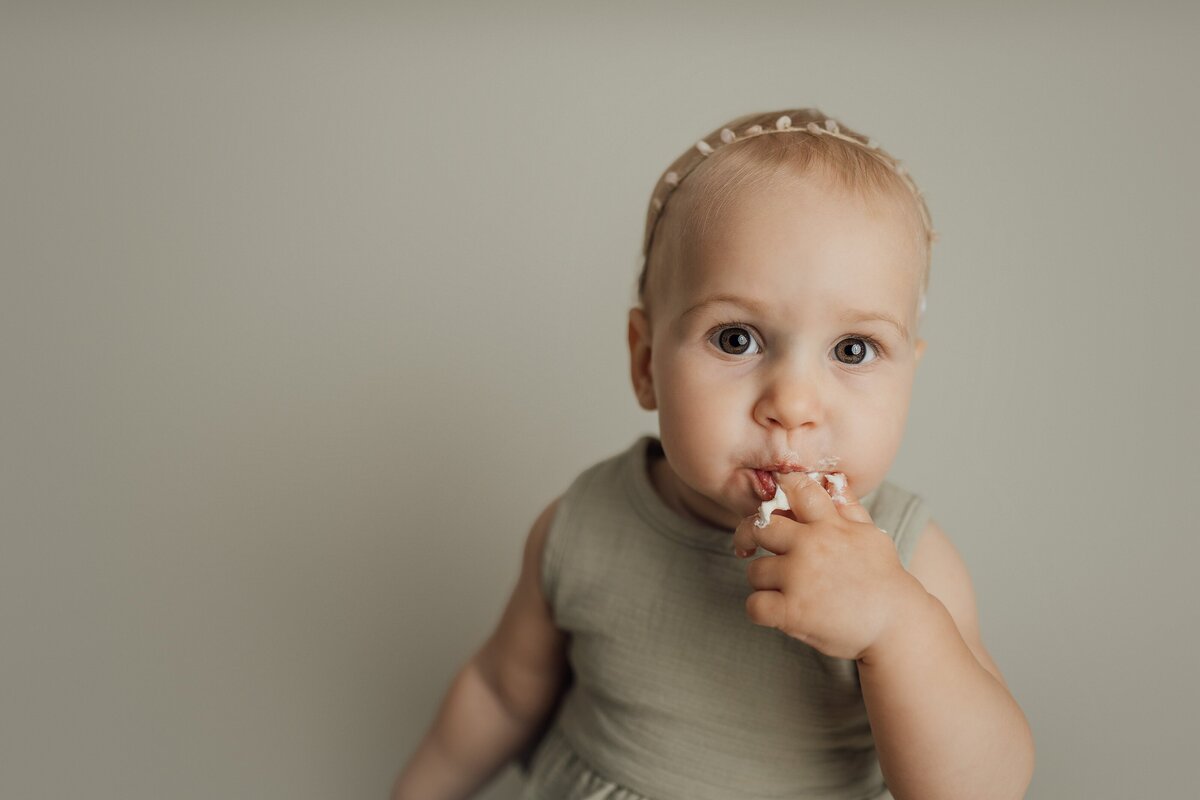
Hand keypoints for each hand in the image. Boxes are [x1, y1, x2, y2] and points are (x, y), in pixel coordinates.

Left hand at [731, 471, 925, 660]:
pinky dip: (761, 610)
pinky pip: (754, 605)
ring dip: (764, 582)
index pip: (797, 489)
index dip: (780, 488)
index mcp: (829, 525)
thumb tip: (833, 480)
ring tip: (785, 590)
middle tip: (749, 546)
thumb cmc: (883, 579)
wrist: (897, 625)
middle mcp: (811, 546)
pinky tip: (777, 611)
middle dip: (751, 536)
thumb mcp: (870, 535)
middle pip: (760, 528)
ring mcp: (799, 579)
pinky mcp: (792, 611)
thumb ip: (847, 508)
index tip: (770, 501)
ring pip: (755, 571)